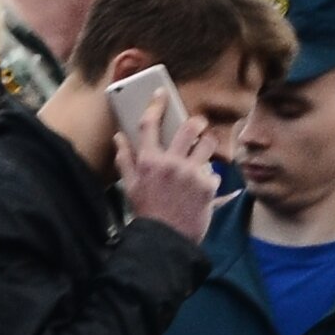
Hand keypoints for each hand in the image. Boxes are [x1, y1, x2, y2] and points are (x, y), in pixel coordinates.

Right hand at [118, 92, 225, 242]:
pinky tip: (202, 189)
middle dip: (197, 122)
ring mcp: (191, 174)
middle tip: (198, 124)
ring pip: (208, 145)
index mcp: (148, 161)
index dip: (156, 105)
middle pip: (190, 128)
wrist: (165, 240)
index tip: (161, 94)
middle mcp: (170, 163)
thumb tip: (119, 137)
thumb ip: (125, 159)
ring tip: (203, 155)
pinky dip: (209, 179)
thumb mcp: (129, 186)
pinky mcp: (208, 187)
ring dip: (208, 147)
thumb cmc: (147, 212)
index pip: (150, 124)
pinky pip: (214, 173)